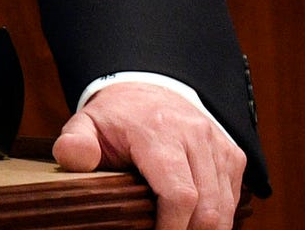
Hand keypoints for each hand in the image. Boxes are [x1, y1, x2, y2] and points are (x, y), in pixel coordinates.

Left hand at [53, 81, 243, 229]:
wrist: (149, 88)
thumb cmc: (116, 117)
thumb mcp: (86, 125)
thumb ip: (75, 144)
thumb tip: (72, 157)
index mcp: (160, 131)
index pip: (180, 194)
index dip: (171, 229)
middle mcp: (196, 135)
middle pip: (207, 207)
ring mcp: (218, 144)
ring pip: (224, 205)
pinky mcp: (231, 153)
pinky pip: (232, 196)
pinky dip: (217, 216)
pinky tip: (193, 221)